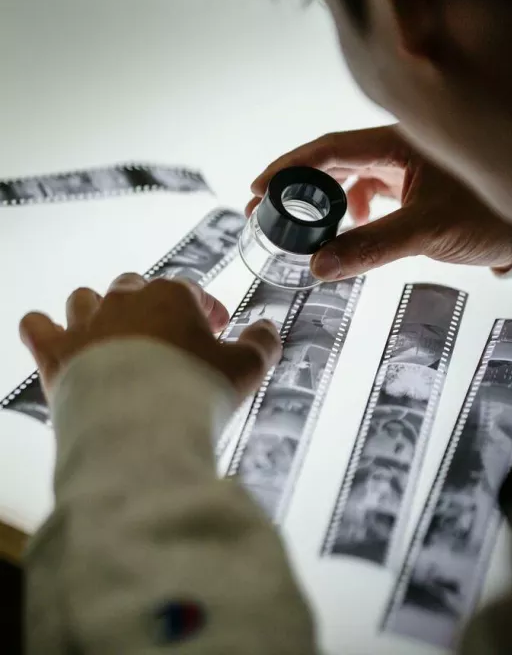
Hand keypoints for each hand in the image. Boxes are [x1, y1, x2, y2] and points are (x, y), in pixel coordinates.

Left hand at [20, 274, 280, 396]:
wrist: (140, 427)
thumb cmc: (194, 391)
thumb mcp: (246, 369)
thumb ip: (262, 344)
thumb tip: (269, 330)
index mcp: (172, 296)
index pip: (192, 292)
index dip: (206, 310)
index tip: (215, 328)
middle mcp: (125, 300)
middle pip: (136, 288)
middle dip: (152, 306)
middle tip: (168, 336)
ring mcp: (87, 324)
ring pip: (86, 299)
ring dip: (97, 311)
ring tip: (110, 334)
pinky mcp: (57, 353)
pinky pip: (37, 327)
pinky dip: (44, 330)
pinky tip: (51, 335)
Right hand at [247, 125, 511, 279]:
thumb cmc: (486, 215)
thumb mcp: (425, 230)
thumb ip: (371, 246)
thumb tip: (320, 264)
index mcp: (395, 144)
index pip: (329, 149)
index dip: (289, 167)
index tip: (260, 187)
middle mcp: (395, 149)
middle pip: (331, 160)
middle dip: (295, 184)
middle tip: (264, 207)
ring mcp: (402, 166)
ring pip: (348, 177)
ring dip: (321, 199)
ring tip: (299, 223)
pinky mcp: (410, 185)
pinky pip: (368, 191)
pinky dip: (351, 209)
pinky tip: (351, 226)